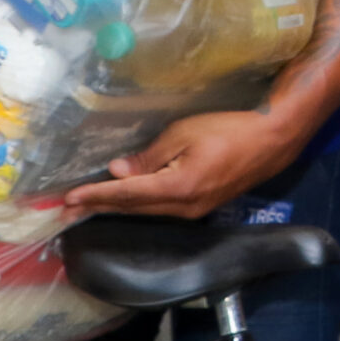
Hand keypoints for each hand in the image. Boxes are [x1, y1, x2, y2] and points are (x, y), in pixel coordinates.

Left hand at [60, 109, 303, 218]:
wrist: (272, 141)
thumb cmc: (229, 129)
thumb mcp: (183, 134)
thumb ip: (149, 156)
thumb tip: (118, 171)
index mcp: (175, 188)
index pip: (125, 194)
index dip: (95, 196)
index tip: (67, 200)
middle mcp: (182, 208)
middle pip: (132, 208)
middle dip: (99, 206)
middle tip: (68, 209)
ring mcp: (194, 211)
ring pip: (146, 210)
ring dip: (117, 207)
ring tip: (90, 205)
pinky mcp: (202, 206)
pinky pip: (162, 208)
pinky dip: (138, 203)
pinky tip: (126, 199)